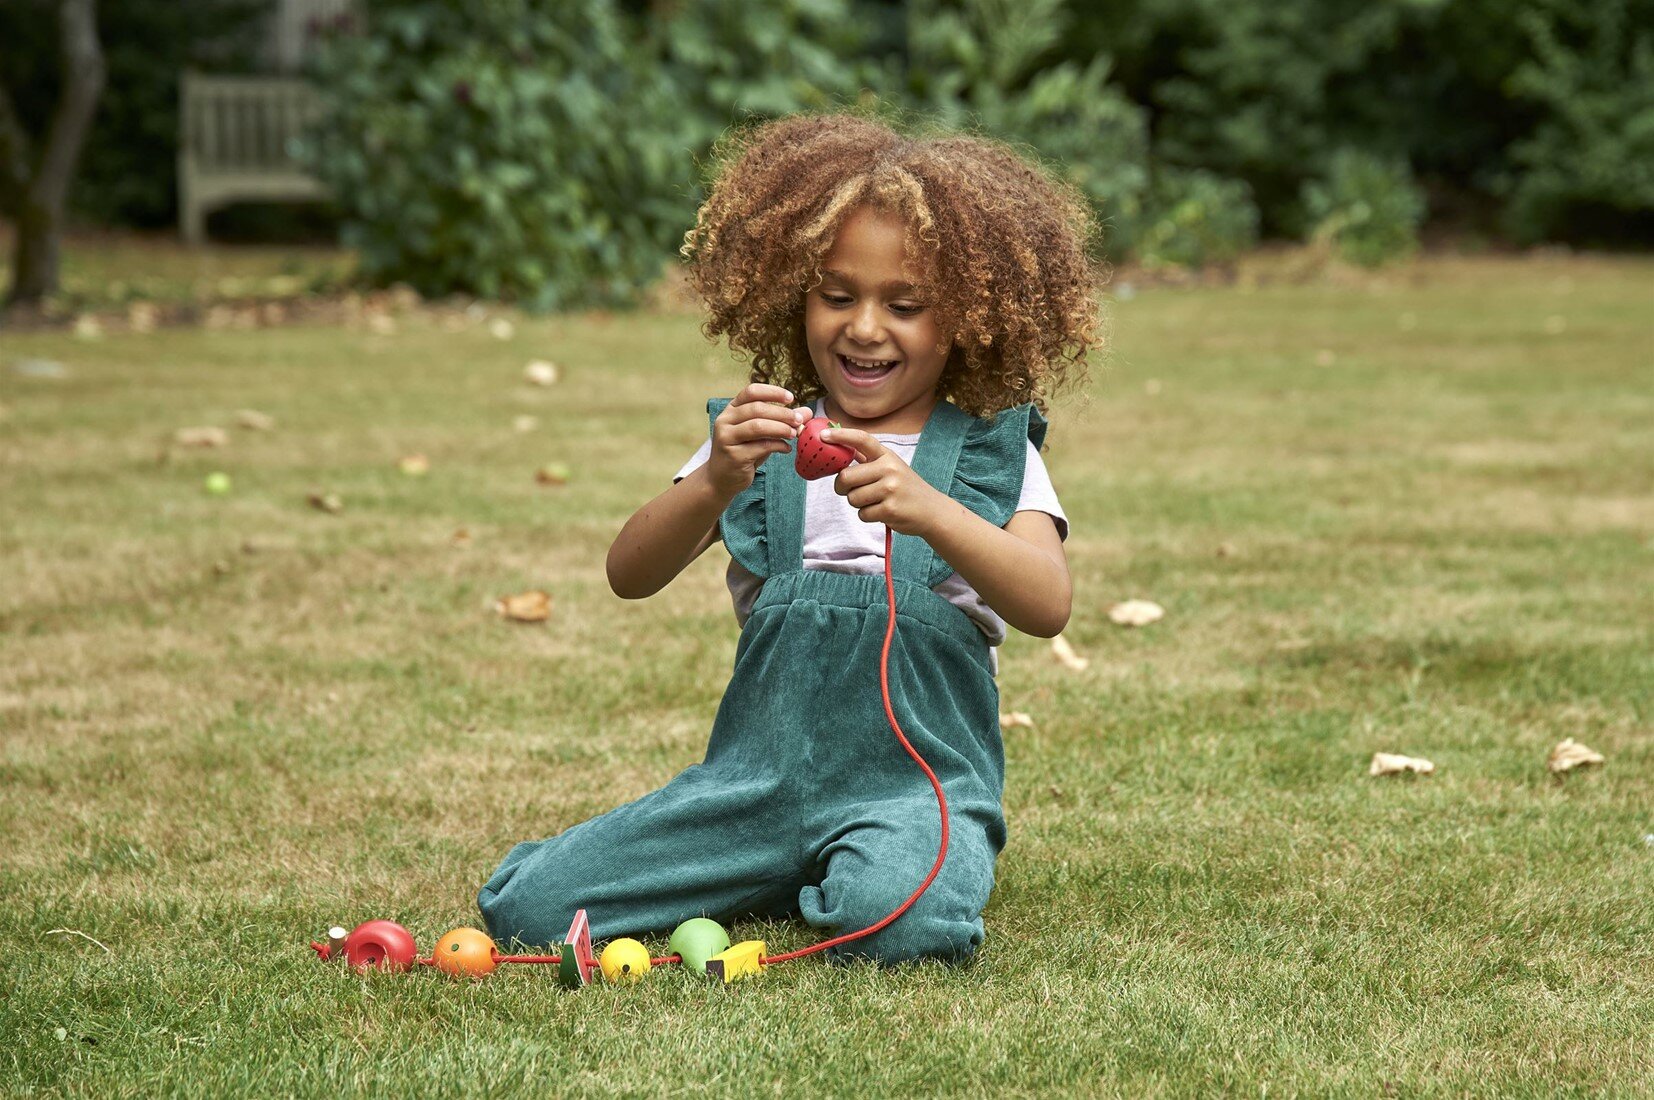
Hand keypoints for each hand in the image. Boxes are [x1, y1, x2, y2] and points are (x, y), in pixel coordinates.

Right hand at [706, 383, 810, 497]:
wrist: (722, 478)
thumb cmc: (744, 452)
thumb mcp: (762, 434)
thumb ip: (781, 421)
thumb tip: (806, 411)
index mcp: (731, 410)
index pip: (751, 392)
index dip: (772, 392)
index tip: (791, 398)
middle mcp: (725, 420)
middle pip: (757, 408)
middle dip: (782, 413)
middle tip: (798, 420)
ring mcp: (727, 438)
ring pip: (758, 426)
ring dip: (780, 428)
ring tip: (794, 433)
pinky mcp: (734, 455)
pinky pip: (761, 446)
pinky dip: (778, 445)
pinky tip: (786, 448)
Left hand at [821, 427, 950, 537]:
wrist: (932, 510)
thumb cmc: (905, 488)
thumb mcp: (892, 467)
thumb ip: (868, 460)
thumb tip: (838, 450)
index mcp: (887, 456)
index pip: (862, 440)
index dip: (841, 435)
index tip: (823, 435)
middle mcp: (889, 469)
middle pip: (846, 477)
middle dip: (841, 487)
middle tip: (847, 490)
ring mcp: (890, 489)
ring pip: (852, 498)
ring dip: (858, 504)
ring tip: (875, 501)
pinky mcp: (890, 510)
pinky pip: (862, 514)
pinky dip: (868, 516)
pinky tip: (882, 512)